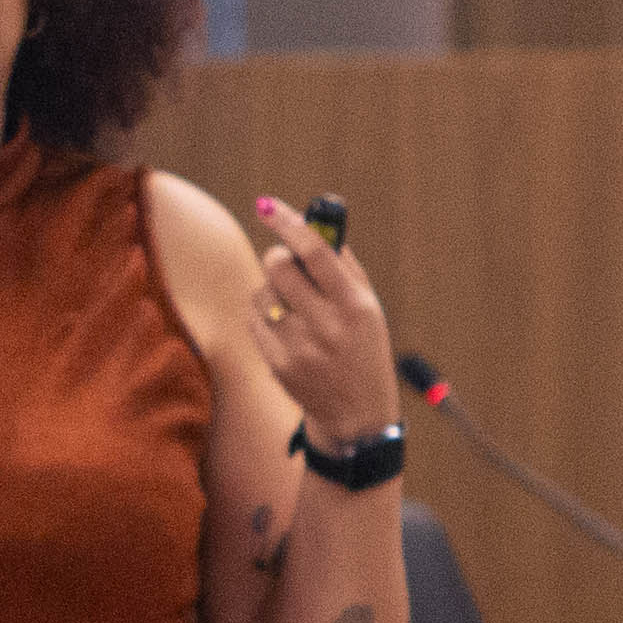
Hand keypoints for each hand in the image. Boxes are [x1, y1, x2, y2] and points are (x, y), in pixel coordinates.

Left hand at [248, 198, 400, 442]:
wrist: (358, 416)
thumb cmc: (363, 348)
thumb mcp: (368, 308)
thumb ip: (344, 265)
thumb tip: (314, 221)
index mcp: (356, 305)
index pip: (317, 253)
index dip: (289, 224)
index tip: (266, 206)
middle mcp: (329, 326)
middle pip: (279, 267)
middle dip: (277, 257)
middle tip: (286, 263)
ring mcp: (301, 348)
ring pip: (261, 292)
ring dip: (270, 289)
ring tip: (290, 305)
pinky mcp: (279, 366)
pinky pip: (254, 320)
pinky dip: (263, 315)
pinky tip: (284, 327)